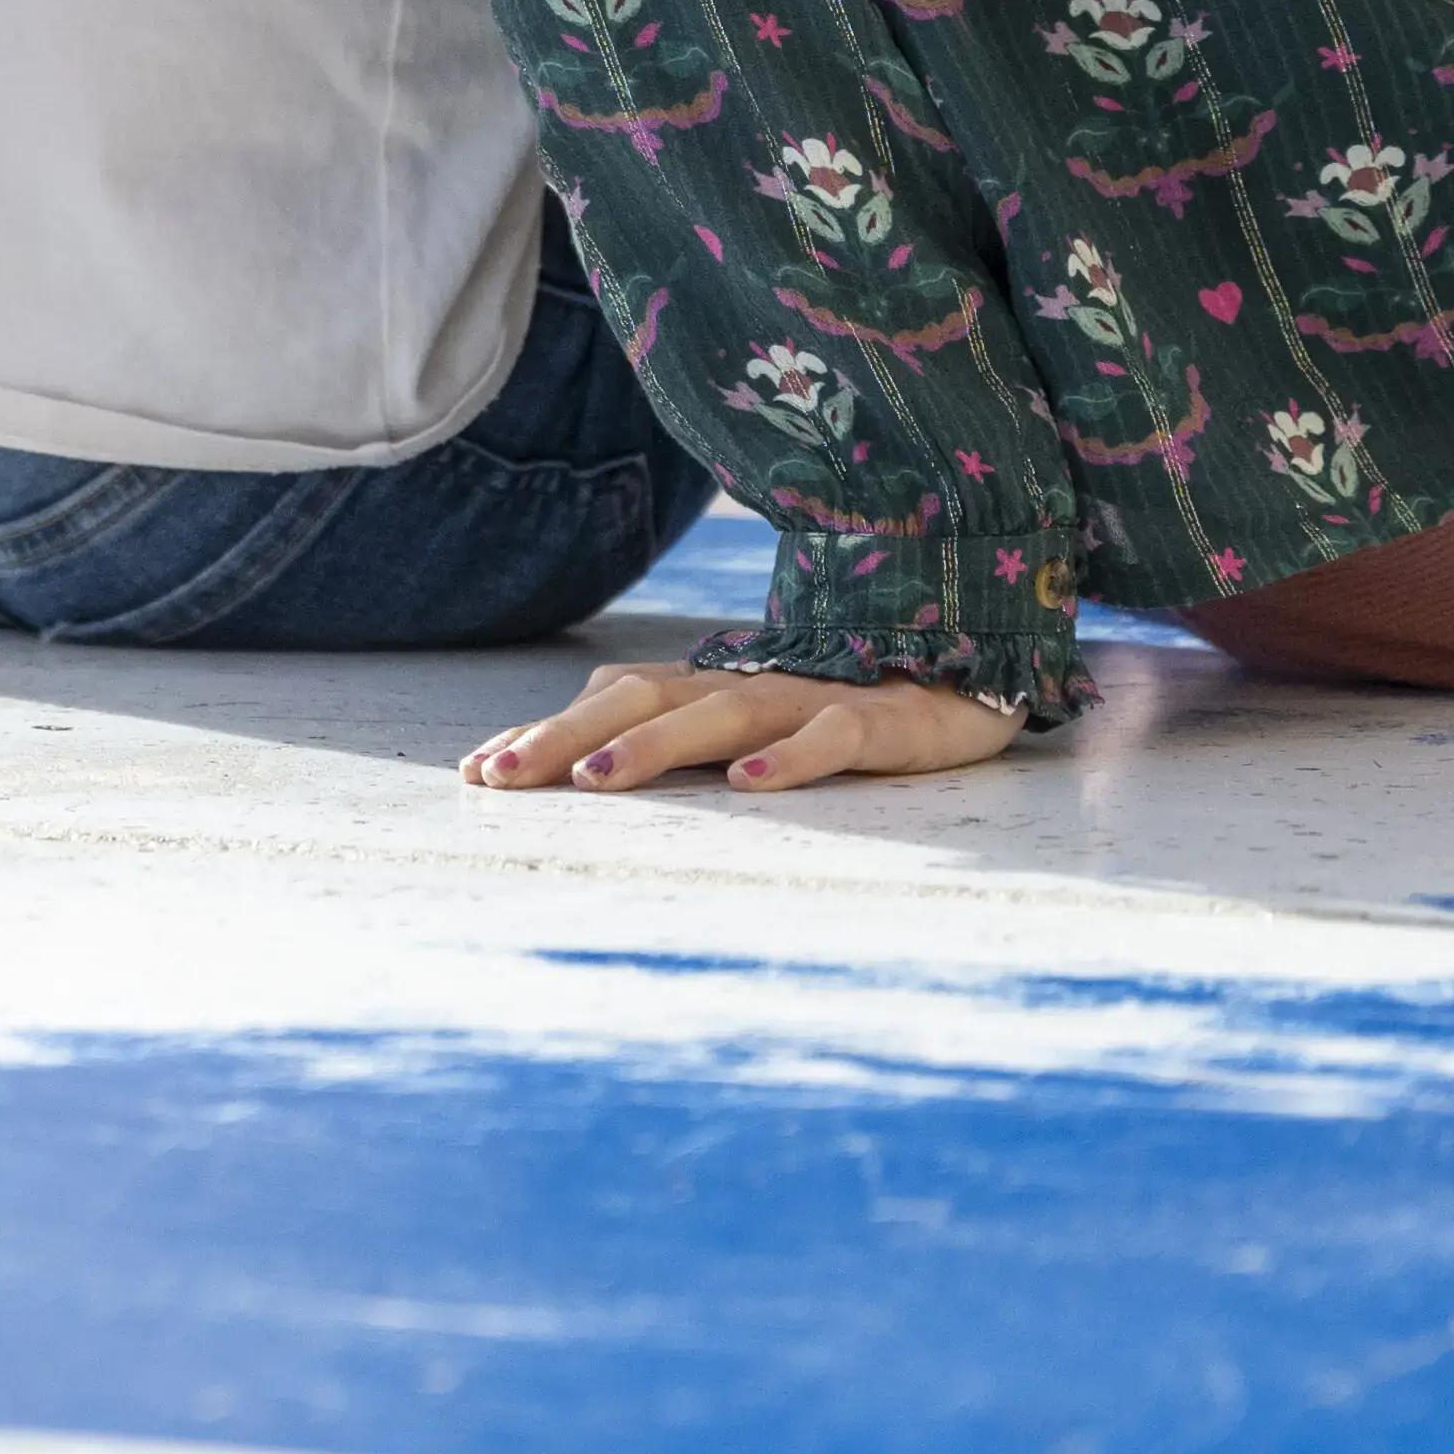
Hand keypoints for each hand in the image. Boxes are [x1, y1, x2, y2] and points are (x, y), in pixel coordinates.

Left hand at [468, 664, 1026, 797]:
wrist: (974, 669)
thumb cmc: (844, 704)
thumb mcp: (751, 723)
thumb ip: (672, 732)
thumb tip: (573, 753)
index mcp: (714, 689)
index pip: (611, 699)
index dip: (545, 731)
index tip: (478, 773)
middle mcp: (750, 685)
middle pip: (643, 701)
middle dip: (565, 738)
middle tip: (500, 778)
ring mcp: (815, 696)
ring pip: (724, 715)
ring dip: (655, 746)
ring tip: (596, 779)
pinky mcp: (883, 720)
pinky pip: (834, 736)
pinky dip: (792, 757)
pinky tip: (751, 784)